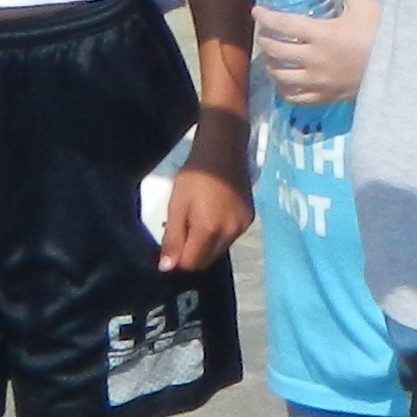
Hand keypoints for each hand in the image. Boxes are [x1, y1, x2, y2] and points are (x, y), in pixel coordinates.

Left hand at [155, 144, 251, 270]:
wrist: (223, 148)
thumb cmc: (194, 174)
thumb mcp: (176, 205)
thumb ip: (172, 238)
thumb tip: (166, 268)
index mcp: (209, 229)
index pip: (192, 263)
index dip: (177, 260)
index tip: (169, 247)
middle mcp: (230, 232)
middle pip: (207, 260)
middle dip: (192, 254)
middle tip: (180, 232)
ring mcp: (242, 226)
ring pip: (219, 249)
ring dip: (205, 244)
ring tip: (196, 220)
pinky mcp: (249, 218)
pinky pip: (230, 237)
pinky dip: (218, 234)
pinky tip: (212, 215)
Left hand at [254, 0, 381, 105]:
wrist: (401, 66)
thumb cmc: (382, 32)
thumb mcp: (365, 2)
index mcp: (322, 34)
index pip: (283, 25)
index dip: (265, 17)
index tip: (257, 11)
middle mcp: (314, 60)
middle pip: (276, 51)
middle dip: (264, 40)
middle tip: (265, 33)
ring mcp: (318, 82)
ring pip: (281, 76)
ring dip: (271, 64)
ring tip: (272, 56)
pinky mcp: (326, 97)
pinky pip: (296, 97)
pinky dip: (285, 89)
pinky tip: (285, 81)